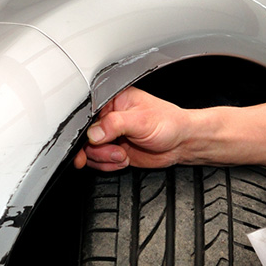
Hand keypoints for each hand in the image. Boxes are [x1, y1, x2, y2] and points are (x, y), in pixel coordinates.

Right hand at [73, 87, 192, 170]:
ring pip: (89, 151)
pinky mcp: (112, 150)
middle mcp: (108, 117)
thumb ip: (114, 124)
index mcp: (112, 100)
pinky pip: (98, 161)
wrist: (181, 144)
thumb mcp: (141, 120)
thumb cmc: (168, 123)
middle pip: (85, 136)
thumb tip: (93, 133)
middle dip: (98, 149)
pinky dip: (108, 165)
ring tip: (123, 155)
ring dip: (104, 158)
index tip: (90, 142)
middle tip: (115, 151)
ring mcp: (109, 135)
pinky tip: (124, 160)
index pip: (87, 114)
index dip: (85, 130)